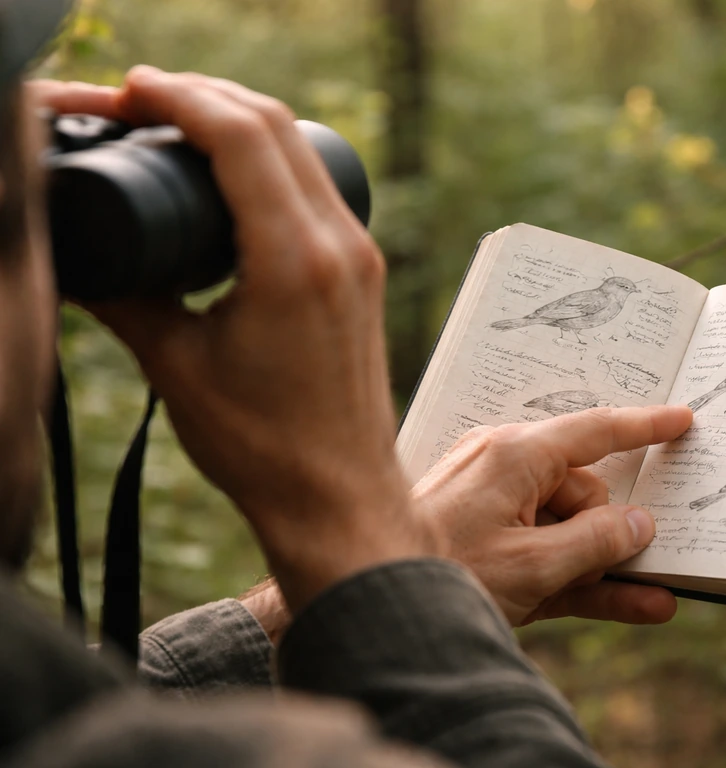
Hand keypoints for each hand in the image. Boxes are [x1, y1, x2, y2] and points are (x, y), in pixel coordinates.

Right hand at [32, 70, 437, 612]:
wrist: (339, 497)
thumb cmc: (265, 448)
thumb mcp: (177, 366)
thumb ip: (123, 299)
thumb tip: (80, 259)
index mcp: (295, 262)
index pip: (239, 135)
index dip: (178, 97)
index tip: (130, 93)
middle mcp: (340, 246)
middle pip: (275, 124)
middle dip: (206, 96)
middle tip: (143, 102)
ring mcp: (360, 256)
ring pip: (303, 149)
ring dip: (243, 121)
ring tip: (180, 125)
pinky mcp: (363, 273)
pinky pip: (320, 186)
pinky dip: (275, 159)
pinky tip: (235, 173)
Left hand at [413, 405, 691, 626]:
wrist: (371, 594)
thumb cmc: (445, 571)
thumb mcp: (533, 565)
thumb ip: (596, 543)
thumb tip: (640, 526)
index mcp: (517, 457)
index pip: (596, 432)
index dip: (645, 427)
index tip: (682, 420)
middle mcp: (507, 471)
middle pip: (585, 493)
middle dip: (607, 531)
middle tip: (616, 567)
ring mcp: (498, 508)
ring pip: (570, 529)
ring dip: (603, 564)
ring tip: (652, 597)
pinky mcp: (492, 545)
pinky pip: (552, 555)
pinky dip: (587, 578)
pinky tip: (640, 605)